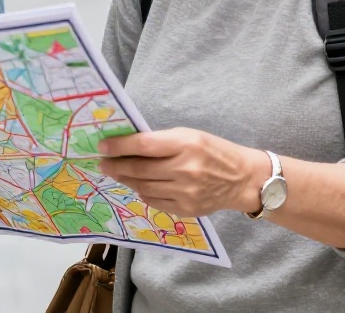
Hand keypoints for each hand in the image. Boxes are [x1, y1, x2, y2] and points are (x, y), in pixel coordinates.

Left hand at [99, 129, 269, 219]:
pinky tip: (138, 185)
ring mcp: (185, 193)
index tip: (103, 146)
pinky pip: (154, 201)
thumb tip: (128, 146)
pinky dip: (143, 192)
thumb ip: (162, 141)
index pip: (144, 145)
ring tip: (117, 172)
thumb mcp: (190, 136)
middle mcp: (185, 170)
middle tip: (102, 162)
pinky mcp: (186, 209)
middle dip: (116, 165)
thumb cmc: (213, 151)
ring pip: (143, 187)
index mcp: (186, 144)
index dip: (119, 146)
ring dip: (126, 179)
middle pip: (139, 169)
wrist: (242, 179)